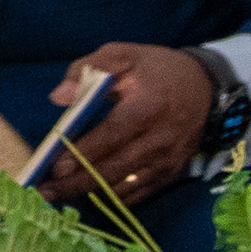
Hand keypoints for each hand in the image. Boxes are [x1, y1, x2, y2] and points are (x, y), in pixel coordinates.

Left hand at [43, 44, 207, 207]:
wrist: (205, 88)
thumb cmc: (156, 69)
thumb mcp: (123, 55)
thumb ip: (87, 70)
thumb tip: (59, 97)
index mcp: (147, 106)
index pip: (111, 136)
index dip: (82, 153)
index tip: (54, 166)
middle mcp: (159, 139)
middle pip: (113, 169)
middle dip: (76, 182)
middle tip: (45, 191)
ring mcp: (166, 161)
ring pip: (122, 187)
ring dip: (89, 192)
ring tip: (59, 193)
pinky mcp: (169, 174)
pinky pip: (136, 194)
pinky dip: (111, 196)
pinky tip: (89, 193)